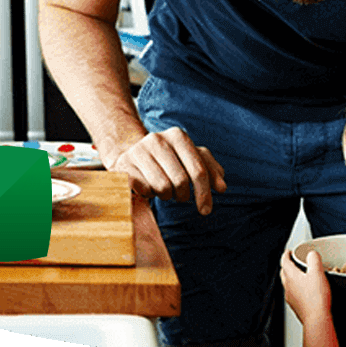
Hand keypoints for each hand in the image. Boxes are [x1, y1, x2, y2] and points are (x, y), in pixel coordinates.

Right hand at [110, 127, 226, 213]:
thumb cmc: (167, 159)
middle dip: (183, 195)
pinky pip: (144, 190)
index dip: (204, 193)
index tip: (206, 210)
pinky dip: (149, 194)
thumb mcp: (190, 158)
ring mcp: (138, 152)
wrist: (129, 154)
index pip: (198, 170)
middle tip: (179, 196)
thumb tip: (222, 187)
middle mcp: (158, 140)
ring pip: (162, 188)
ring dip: (166, 195)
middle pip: (181, 181)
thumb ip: (209, 169)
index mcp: (178, 136)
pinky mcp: (123, 166)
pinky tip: (147, 187)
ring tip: (163, 189)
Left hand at [280, 249, 331, 324]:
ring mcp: (291, 298)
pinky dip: (297, 289)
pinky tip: (305, 291)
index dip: (286, 255)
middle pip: (284, 273)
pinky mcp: (296, 307)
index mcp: (291, 276)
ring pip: (288, 284)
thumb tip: (311, 254)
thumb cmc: (316, 298)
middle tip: (292, 262)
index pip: (284, 262)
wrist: (317, 319)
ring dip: (291, 278)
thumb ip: (314, 259)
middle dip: (287, 266)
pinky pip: (293, 294)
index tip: (287, 252)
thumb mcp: (317, 272)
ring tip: (300, 276)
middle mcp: (288, 287)